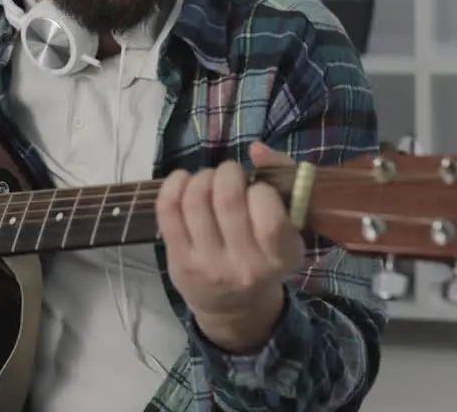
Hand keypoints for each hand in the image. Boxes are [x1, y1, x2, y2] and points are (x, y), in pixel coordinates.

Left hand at [155, 141, 305, 352]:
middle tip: (230, 175)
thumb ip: (284, 180)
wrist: (235, 307)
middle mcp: (244, 266)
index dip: (260, 189)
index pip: (269, 215)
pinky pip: (168, 210)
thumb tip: (257, 148)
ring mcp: (207, 265)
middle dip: (228, 172)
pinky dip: (174, 184)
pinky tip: (185, 180)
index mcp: (279, 257)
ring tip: (210, 180)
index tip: (257, 189)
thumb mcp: (289, 228)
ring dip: (202, 177)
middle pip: (227, 199)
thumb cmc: (265, 257)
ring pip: (195, 200)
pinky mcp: (178, 261)